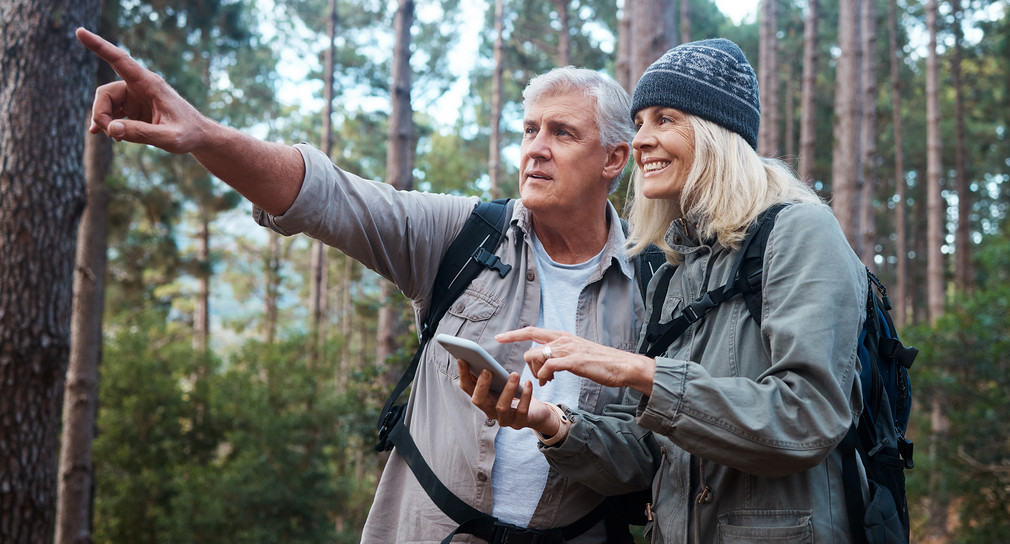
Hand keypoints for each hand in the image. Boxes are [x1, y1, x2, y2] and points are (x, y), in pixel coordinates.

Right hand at [76, 27, 211, 152]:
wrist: (199, 137)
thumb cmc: (189, 134)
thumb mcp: (170, 138)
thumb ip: (142, 134)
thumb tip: (112, 129)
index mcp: (149, 83)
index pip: (120, 60)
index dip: (99, 46)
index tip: (80, 32)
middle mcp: (140, 85)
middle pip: (105, 93)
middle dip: (101, 114)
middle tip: (113, 135)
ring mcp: (135, 96)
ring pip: (106, 103)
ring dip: (105, 121)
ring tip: (116, 139)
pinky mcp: (134, 107)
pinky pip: (112, 111)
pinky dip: (107, 123)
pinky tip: (102, 133)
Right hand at [457, 360, 559, 435]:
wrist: (535, 412)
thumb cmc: (515, 393)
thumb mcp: (502, 383)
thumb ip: (491, 374)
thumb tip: (480, 358)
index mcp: (482, 398)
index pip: (467, 388)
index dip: (463, 375)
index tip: (463, 359)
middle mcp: (489, 411)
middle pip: (478, 400)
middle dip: (481, 385)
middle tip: (487, 370)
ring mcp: (504, 419)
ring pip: (501, 407)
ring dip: (508, 389)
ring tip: (515, 374)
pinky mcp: (519, 422)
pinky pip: (521, 410)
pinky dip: (525, 396)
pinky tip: (528, 383)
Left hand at [495, 327, 656, 395]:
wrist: (621, 366)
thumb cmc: (600, 362)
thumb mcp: (576, 353)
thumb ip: (561, 354)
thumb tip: (548, 362)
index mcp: (562, 336)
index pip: (532, 330)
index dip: (513, 334)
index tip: (498, 337)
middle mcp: (562, 339)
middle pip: (530, 348)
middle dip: (529, 366)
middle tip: (540, 378)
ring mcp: (567, 349)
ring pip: (536, 357)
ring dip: (536, 373)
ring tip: (547, 381)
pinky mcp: (573, 361)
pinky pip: (548, 367)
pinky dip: (544, 376)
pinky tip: (550, 381)